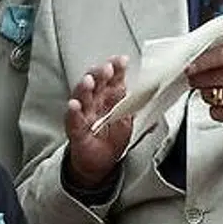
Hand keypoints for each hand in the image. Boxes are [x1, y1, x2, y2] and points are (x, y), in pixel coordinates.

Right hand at [64, 56, 130, 188]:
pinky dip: (73, 113)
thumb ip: (134, 104)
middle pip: (95, 84)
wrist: (100, 162)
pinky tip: (74, 105)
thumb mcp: (128, 119)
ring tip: (89, 81)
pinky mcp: (76, 131)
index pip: (112, 79)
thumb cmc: (111, 138)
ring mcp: (84, 115)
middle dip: (101, 74)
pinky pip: (73, 121)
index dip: (116, 68)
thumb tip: (149, 90)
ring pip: (82, 98)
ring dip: (85, 88)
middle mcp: (94, 103)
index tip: (122, 60)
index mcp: (108, 98)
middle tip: (107, 68)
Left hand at [185, 40, 222, 132]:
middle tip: (206, 82)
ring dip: (210, 97)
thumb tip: (200, 54)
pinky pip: (216, 111)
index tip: (190, 68)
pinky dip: (218, 111)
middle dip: (201, 82)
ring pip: (208, 95)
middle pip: (205, 77)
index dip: (198, 63)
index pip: (214, 55)